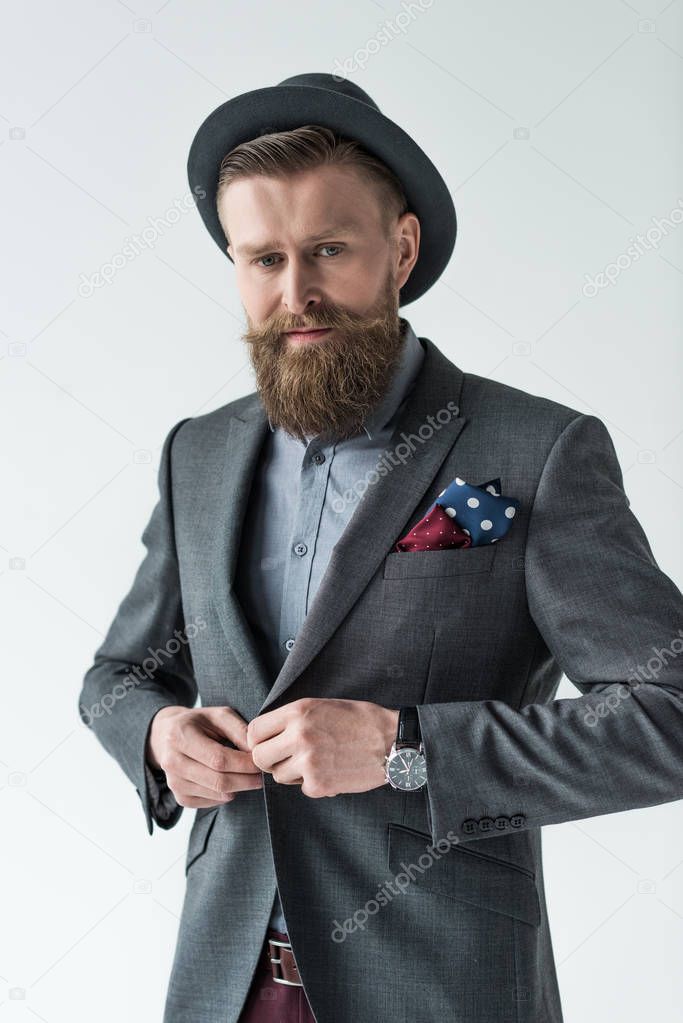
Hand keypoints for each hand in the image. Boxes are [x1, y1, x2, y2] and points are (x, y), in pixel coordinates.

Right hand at [146, 705, 262, 808]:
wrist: (167, 735)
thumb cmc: (199, 723)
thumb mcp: (219, 716)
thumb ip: (239, 730)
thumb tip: (256, 752)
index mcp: (180, 736)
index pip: (218, 759)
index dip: (243, 764)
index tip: (261, 763)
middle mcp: (172, 762)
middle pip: (218, 781)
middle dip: (246, 780)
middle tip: (262, 776)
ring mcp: (173, 783)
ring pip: (217, 794)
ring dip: (239, 788)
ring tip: (248, 776)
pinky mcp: (179, 797)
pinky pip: (211, 803)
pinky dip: (226, 795)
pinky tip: (230, 781)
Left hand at [246, 698, 398, 797]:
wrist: (391, 740)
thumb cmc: (359, 720)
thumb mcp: (322, 706)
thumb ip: (293, 718)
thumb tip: (268, 734)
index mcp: (298, 712)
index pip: (254, 731)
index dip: (258, 740)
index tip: (268, 744)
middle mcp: (299, 736)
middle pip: (259, 757)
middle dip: (269, 760)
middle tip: (285, 759)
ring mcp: (308, 762)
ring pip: (278, 776)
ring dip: (292, 773)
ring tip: (314, 763)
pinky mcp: (320, 784)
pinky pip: (301, 788)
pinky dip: (313, 784)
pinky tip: (330, 772)